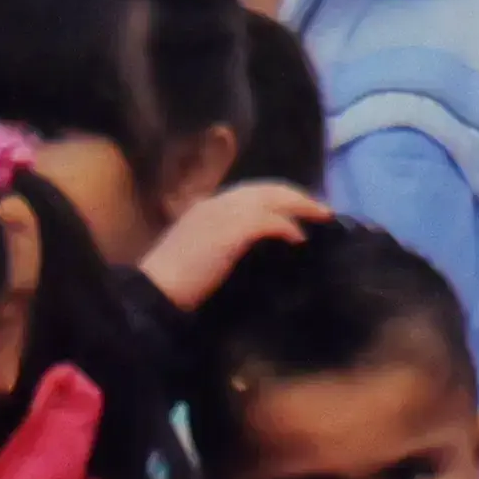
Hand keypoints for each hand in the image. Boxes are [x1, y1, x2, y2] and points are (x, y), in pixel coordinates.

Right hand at [140, 179, 329, 307]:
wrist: (157, 290)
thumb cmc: (174, 283)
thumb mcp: (199, 254)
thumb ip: (223, 244)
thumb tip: (255, 251)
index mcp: (206, 206)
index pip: (250, 192)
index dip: (277, 197)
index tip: (298, 208)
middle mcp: (216, 202)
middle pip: (267, 189)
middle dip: (297, 196)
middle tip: (321, 209)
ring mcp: (224, 212)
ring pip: (273, 197)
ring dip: (300, 205)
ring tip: (321, 216)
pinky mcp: (234, 229)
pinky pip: (271, 220)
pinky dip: (288, 227)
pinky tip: (299, 240)